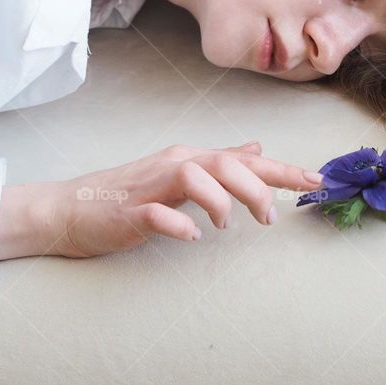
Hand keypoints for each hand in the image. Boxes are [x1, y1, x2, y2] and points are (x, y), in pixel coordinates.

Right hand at [42, 141, 322, 258]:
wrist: (69, 208)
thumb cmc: (129, 193)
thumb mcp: (181, 174)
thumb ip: (220, 162)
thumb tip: (257, 147)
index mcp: (189, 158)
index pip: (243, 159)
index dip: (282, 170)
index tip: (316, 181)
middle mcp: (173, 165)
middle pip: (223, 164)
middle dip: (256, 188)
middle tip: (270, 219)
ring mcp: (150, 187)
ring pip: (194, 177)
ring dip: (220, 201)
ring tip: (228, 226)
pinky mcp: (129, 211)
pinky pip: (157, 213)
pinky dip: (178, 223)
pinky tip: (192, 237)